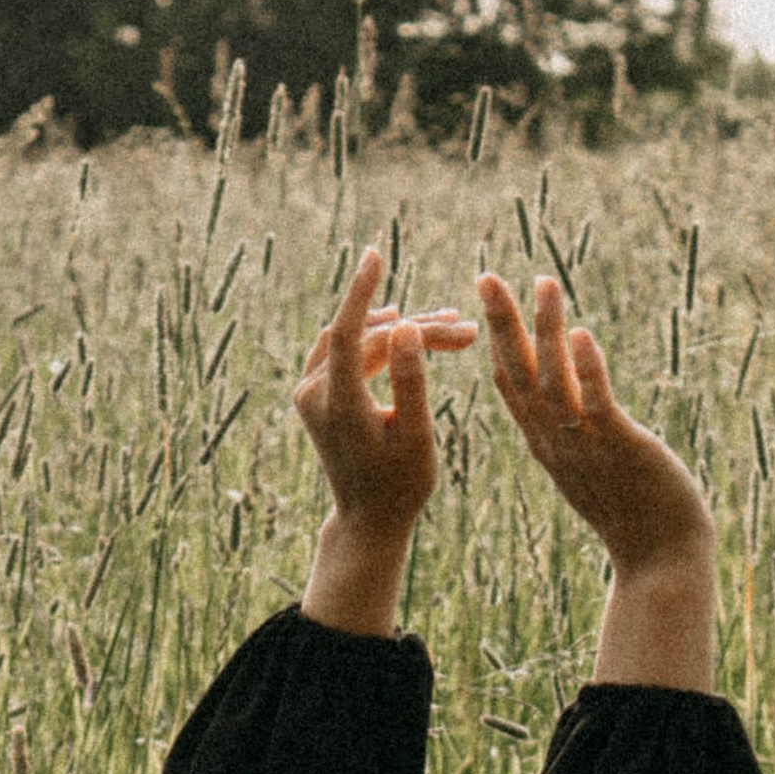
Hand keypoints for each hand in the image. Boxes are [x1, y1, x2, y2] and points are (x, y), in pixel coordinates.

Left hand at [294, 245, 477, 633]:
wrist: (369, 518)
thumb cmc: (401, 485)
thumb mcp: (416, 437)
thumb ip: (410, 380)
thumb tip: (406, 325)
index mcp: (338, 407)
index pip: (346, 335)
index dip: (361, 292)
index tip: (374, 255)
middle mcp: (314, 395)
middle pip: (366, 339)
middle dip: (416, 329)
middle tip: (465, 330)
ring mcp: (309, 393)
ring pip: (356, 341)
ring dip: (399, 331)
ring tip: (448, 329)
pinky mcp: (314, 392)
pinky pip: (344, 350)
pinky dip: (375, 339)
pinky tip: (402, 328)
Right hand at [476, 274, 716, 688]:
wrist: (661, 560)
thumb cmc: (634, 514)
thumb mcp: (593, 466)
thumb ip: (577, 432)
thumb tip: (574, 403)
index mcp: (548, 445)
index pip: (512, 386)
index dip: (498, 340)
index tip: (487, 298)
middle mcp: (558, 443)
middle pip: (520, 376)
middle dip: (504, 324)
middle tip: (487, 276)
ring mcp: (586, 447)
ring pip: (555, 382)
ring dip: (547, 331)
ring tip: (544, 283)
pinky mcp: (621, 449)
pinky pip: (598, 406)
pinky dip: (589, 371)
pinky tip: (583, 335)